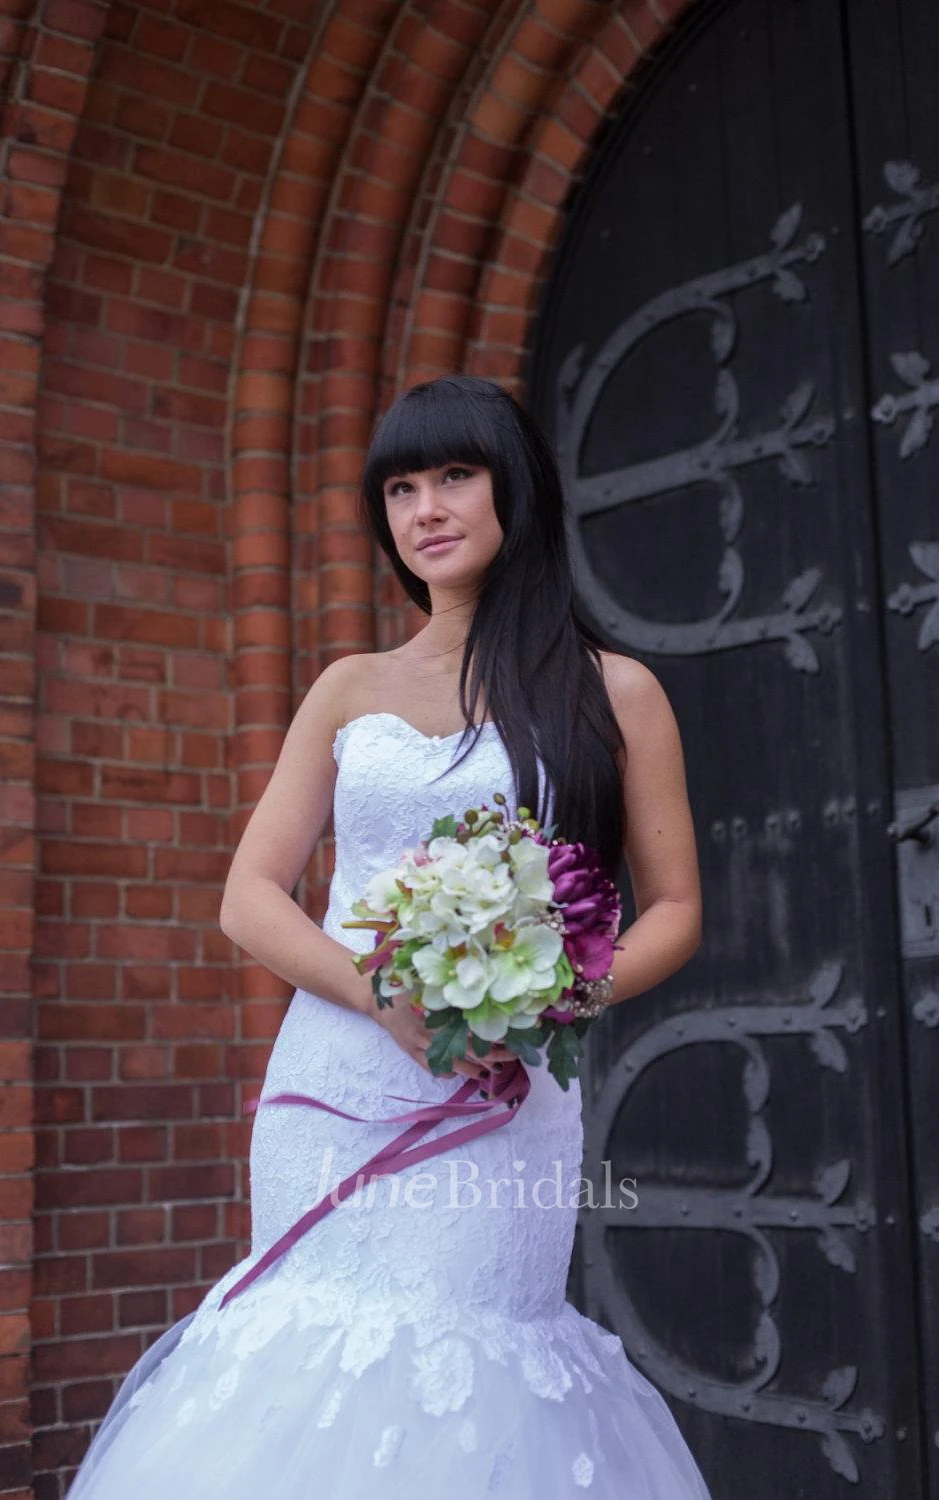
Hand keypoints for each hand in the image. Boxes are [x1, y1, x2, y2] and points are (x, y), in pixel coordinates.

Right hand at [375, 993, 513, 1087]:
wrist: (374, 997)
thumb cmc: (404, 984)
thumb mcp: (426, 983)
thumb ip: (448, 990)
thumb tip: (481, 991)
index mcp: (434, 1014)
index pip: (469, 1030)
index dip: (490, 1036)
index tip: (509, 1038)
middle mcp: (427, 1034)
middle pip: (465, 1050)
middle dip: (490, 1057)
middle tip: (511, 1057)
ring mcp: (418, 1047)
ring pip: (451, 1063)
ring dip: (473, 1069)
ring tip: (492, 1072)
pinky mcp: (411, 1054)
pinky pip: (432, 1069)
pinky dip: (450, 1072)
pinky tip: (463, 1072)